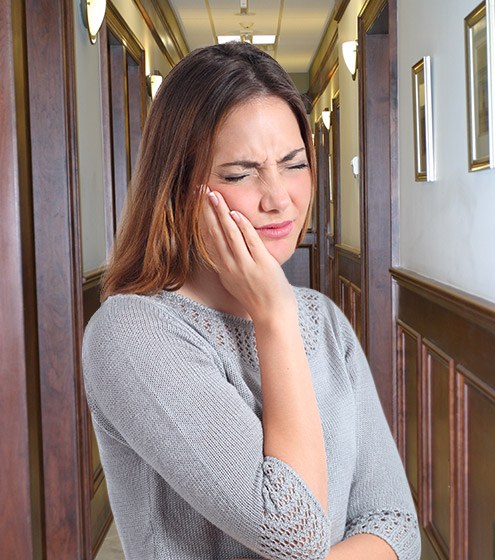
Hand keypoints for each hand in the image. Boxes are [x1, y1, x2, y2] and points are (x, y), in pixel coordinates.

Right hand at [201, 188, 296, 322]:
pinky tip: (235, 213)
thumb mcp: (237, 281)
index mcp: (224, 269)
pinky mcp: (261, 265)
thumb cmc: (258, 298)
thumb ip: (230, 265)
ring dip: (221, 213)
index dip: (202, 219)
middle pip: (215, 233)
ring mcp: (245, 266)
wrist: (273, 316)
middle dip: (207, 210)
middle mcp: (230, 266)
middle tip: (200, 191)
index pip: (209, 238)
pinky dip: (242, 227)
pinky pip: (250, 242)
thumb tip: (225, 249)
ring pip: (229, 235)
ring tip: (214, 195)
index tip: (197, 202)